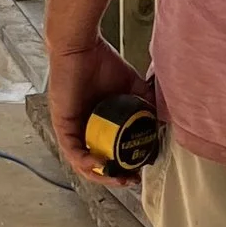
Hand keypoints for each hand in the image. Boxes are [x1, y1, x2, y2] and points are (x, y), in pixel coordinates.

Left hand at [46, 35, 155, 183]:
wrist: (82, 46)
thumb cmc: (102, 62)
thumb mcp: (131, 87)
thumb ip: (146, 102)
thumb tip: (163, 119)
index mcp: (98, 124)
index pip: (109, 153)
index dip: (124, 166)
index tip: (140, 170)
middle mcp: (84, 130)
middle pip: (96, 165)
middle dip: (114, 177)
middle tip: (131, 180)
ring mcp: (71, 129)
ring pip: (82, 163)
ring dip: (100, 175)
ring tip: (118, 178)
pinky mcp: (62, 125)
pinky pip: (71, 150)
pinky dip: (85, 161)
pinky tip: (99, 164)